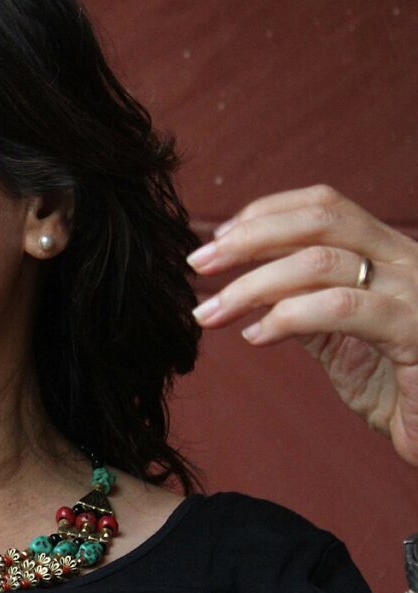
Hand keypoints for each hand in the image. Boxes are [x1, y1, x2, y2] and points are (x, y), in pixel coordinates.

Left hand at [186, 185, 417, 464]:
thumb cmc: (397, 386)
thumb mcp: (341, 337)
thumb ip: (305, 303)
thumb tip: (250, 286)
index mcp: (388, 253)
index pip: (324, 206)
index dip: (265, 213)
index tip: (218, 239)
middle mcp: (407, 260)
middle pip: (320, 219)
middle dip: (248, 238)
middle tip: (197, 264)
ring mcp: (416, 292)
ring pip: (321, 261)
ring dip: (251, 285)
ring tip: (209, 313)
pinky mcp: (417, 332)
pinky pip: (342, 308)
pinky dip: (288, 316)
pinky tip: (255, 337)